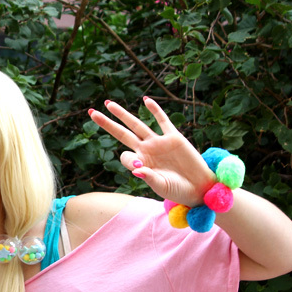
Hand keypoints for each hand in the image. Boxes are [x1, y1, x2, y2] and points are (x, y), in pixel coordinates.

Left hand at [90, 97, 215, 206]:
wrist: (199, 187)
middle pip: (122, 133)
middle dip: (107, 124)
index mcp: (141, 163)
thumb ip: (149, 178)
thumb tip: (137, 170)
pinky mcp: (174, 138)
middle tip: (91, 113)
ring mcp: (159, 142)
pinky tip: (145, 100)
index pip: (125, 156)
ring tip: (108, 104)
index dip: (130, 160)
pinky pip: (162, 121)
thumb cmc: (177, 190)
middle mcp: (146, 150)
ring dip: (123, 114)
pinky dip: (155, 110)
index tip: (142, 168)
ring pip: (137, 124)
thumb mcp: (161, 186)